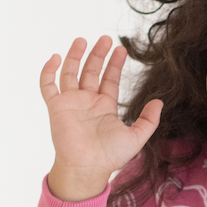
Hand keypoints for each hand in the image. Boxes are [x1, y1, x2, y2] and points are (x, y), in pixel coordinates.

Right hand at [40, 36, 161, 200]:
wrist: (87, 167)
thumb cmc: (110, 156)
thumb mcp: (136, 137)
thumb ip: (148, 120)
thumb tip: (159, 102)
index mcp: (104, 107)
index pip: (109, 79)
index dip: (115, 64)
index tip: (121, 49)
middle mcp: (87, 102)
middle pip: (91, 71)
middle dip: (98, 54)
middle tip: (105, 38)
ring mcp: (71, 103)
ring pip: (70, 73)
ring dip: (75, 56)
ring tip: (82, 40)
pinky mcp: (56, 107)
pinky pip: (48, 85)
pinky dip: (49, 71)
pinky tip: (57, 57)